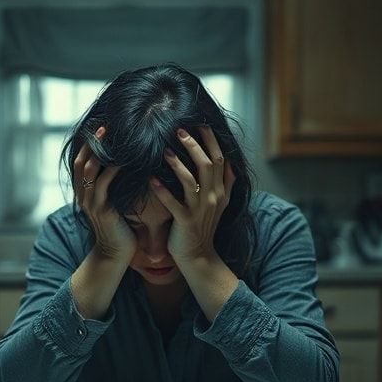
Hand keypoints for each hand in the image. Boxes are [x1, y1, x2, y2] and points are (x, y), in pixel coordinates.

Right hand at [74, 126, 135, 263]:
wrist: (114, 254)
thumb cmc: (119, 227)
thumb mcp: (113, 202)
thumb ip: (113, 185)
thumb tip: (125, 164)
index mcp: (84, 191)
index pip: (80, 161)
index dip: (88, 144)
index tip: (100, 127)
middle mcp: (83, 195)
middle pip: (80, 160)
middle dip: (92, 142)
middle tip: (105, 124)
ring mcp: (90, 202)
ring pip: (89, 169)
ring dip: (100, 151)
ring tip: (112, 135)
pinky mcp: (101, 210)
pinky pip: (103, 184)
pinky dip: (112, 169)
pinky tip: (123, 159)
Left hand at [148, 126, 234, 264]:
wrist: (199, 257)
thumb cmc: (203, 228)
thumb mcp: (220, 204)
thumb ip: (226, 183)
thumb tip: (230, 162)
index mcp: (222, 191)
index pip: (220, 159)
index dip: (211, 140)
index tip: (200, 123)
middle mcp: (214, 198)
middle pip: (208, 164)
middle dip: (194, 144)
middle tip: (179, 129)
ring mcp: (200, 210)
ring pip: (191, 180)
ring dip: (177, 163)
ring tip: (164, 151)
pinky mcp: (185, 221)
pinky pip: (172, 203)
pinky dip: (162, 190)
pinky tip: (151, 179)